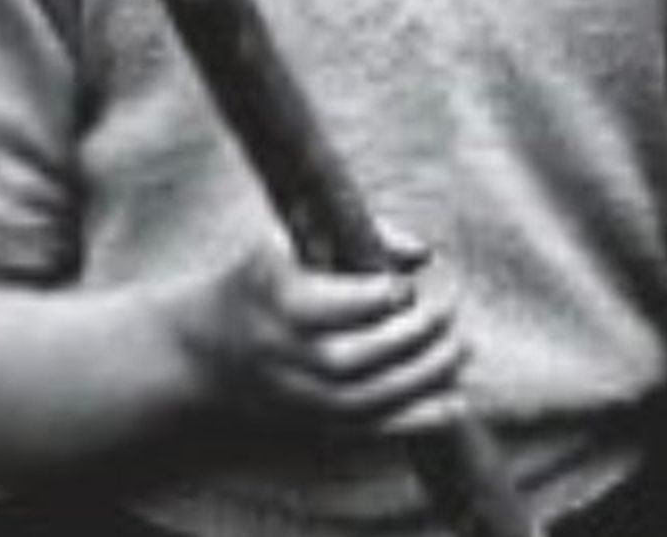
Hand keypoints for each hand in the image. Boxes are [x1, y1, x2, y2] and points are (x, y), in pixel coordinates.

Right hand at [172, 236, 468, 438]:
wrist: (205, 352)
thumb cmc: (256, 282)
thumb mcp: (288, 241)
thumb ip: (357, 236)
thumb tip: (423, 252)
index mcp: (278, 299)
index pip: (342, 302)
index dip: (385, 293)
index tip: (411, 281)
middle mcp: (287, 355)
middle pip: (358, 356)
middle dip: (414, 334)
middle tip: (450, 308)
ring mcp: (301, 397)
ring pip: (370, 398)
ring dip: (425, 376)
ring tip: (461, 348)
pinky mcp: (315, 425)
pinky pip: (372, 430)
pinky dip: (418, 420)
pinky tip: (456, 402)